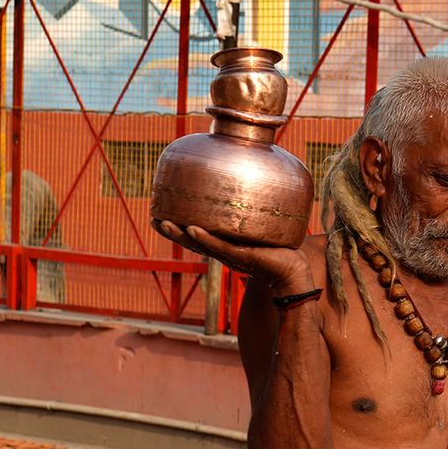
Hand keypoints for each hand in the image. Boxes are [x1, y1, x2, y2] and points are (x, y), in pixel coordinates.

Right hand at [152, 214, 323, 300]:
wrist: (294, 270)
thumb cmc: (278, 248)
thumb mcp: (258, 225)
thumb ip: (249, 208)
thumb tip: (246, 178)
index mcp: (222, 244)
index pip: (194, 235)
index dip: (176, 228)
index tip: (157, 216)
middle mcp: (222, 250)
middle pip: (190, 241)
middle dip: (171, 232)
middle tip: (153, 220)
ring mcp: (231, 254)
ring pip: (201, 244)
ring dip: (181, 235)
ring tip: (164, 223)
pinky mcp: (243, 256)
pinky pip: (221, 246)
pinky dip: (206, 239)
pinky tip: (192, 230)